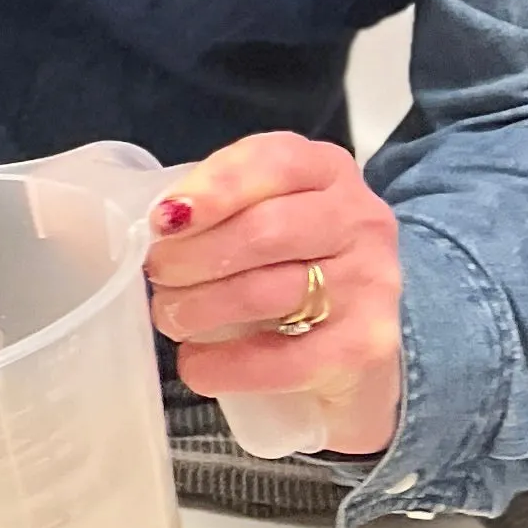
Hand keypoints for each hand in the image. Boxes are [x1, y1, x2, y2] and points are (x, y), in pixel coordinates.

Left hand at [146, 132, 402, 455]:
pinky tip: (196, 365)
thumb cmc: (283, 266)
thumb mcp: (256, 216)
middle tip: (156, 275)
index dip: (213, 188)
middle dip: (193, 256)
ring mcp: (371, 284)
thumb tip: (156, 222)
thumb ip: (215, 206)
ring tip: (170, 317)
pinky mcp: (367, 346)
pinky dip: (225, 365)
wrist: (352, 348)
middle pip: (266, 230)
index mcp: (326, 172)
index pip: (273, 162)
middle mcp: (361, 220)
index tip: (162, 219)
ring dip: (199, 308)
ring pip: (267, 292)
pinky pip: (285, 359)